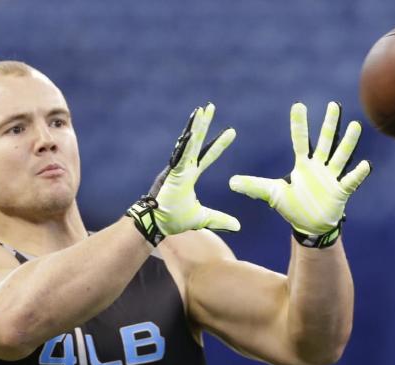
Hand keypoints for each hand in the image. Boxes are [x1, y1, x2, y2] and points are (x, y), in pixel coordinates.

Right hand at [151, 103, 239, 235]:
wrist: (157, 224)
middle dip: (204, 124)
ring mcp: (177, 168)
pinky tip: (193, 130)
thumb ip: (219, 219)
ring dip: (195, 126)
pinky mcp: (172, 173)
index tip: (231, 132)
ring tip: (202, 109)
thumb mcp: (202, 218)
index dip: (219, 144)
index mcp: (189, 175)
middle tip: (211, 107)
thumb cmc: (173, 219)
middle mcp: (183, 168)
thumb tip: (238, 226)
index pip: (207, 156)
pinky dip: (187, 143)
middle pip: (197, 142)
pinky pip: (181, 155)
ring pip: (188, 143)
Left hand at [229, 102, 370, 235]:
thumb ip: (254, 186)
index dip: (299, 124)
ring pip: (340, 157)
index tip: (298, 106)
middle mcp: (318, 167)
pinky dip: (358, 174)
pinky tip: (365, 165)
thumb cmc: (293, 206)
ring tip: (354, 126)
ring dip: (347, 142)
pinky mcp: (340, 192)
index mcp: (302, 165)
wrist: (310, 225)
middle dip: (328, 124)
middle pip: (325, 142)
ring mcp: (331, 178)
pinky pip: (351, 181)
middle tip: (333, 105)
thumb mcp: (272, 195)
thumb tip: (230, 182)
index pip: (300, 140)